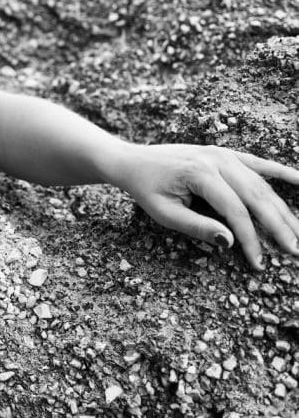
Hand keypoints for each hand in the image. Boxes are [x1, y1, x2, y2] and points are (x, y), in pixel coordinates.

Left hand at [111, 143, 298, 270]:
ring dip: (284, 209)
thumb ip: (196, 226)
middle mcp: (217, 160)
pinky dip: (283, 172)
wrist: (134, 161)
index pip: (235, 211)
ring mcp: (224, 155)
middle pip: (257, 197)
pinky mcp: (227, 154)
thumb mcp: (164, 213)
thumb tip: (230, 242)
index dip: (250, 239)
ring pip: (263, 184)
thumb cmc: (146, 189)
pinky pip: (260, 164)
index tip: (259, 263)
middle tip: (295, 251)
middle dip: (278, 226)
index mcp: (200, 174)